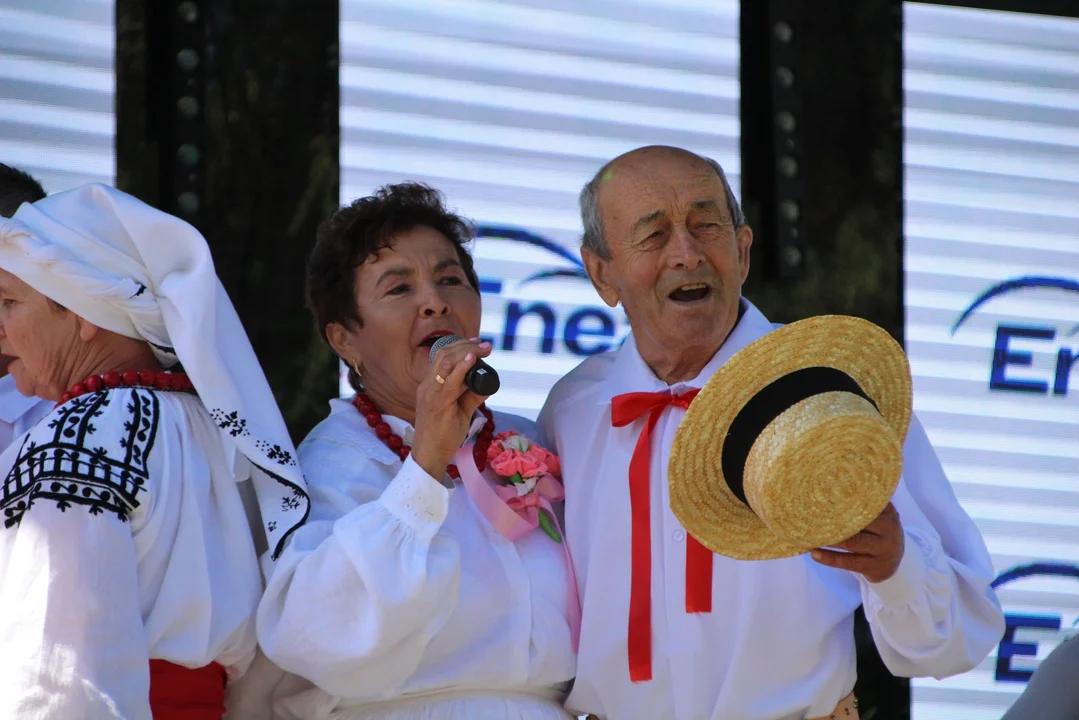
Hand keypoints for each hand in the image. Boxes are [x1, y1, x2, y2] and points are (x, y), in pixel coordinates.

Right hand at [410, 338, 491, 479]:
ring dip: (467, 352)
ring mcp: (431, 394)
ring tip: (483, 348)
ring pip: (447, 363)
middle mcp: (428, 386)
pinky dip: (461, 367)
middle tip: (485, 344)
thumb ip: (471, 397)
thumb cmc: (443, 435)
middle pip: (444, 355)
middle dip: (466, 345)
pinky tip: (471, 359)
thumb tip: (487, 384)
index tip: (477, 343)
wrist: (429, 456)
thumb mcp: (461, 412)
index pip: (442, 357)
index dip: (459, 346)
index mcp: (430, 386)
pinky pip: (449, 381)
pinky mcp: (438, 404)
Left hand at [810, 503, 904, 583]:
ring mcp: (885, 549)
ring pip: (853, 542)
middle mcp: (889, 529)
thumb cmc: (875, 532)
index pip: (864, 502)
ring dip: (830, 539)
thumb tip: (828, 485)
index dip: (843, 499)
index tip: (822, 494)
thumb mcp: (875, 516)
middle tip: (811, 515)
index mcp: (887, 511)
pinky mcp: (877, 567)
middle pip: (859, 521)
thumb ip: (859, 502)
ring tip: (810, 536)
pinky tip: (814, 554)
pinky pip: (850, 562)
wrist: (893, 562)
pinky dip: (831, 558)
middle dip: (834, 519)